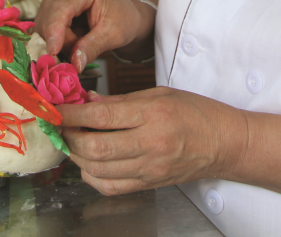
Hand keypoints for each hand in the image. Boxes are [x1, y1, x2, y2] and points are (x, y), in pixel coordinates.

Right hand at [34, 0, 150, 71]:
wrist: (125, 17)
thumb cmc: (122, 20)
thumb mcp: (113, 35)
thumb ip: (93, 47)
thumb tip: (74, 63)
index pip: (62, 7)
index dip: (55, 29)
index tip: (53, 51)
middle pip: (50, 17)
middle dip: (63, 41)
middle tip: (82, 50)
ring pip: (45, 25)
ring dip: (61, 42)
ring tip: (82, 41)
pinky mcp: (51, 7)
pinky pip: (46, 29)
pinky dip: (58, 40)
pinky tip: (74, 39)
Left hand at [61, 87, 248, 194]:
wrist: (224, 143)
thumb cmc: (195, 112)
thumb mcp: (159, 94)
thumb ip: (121, 101)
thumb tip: (87, 102)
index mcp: (153, 115)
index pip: (101, 117)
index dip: (71, 114)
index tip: (56, 109)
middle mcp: (151, 144)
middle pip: (95, 148)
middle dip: (69, 137)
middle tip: (62, 126)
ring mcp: (150, 168)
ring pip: (98, 170)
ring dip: (77, 157)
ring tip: (73, 141)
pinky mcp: (149, 184)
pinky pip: (110, 186)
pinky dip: (92, 176)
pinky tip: (89, 163)